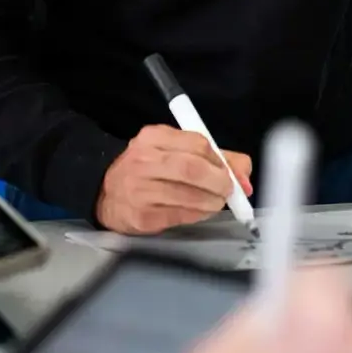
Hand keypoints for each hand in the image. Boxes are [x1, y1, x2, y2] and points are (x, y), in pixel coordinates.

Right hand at [96, 124, 253, 234]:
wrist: (106, 193)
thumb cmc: (148, 169)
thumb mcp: (175, 151)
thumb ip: (215, 158)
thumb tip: (245, 177)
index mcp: (153, 137)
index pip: (198, 143)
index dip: (221, 160)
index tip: (230, 172)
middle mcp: (143, 160)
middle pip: (193, 168)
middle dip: (219, 182)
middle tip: (228, 191)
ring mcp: (139, 189)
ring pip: (188, 195)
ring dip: (211, 202)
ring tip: (216, 203)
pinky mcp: (141, 216)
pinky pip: (179, 215)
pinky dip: (197, 215)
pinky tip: (199, 212)